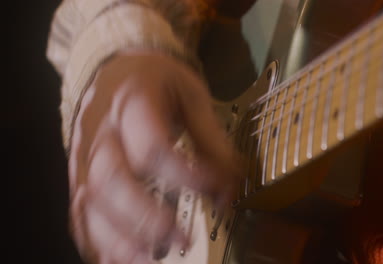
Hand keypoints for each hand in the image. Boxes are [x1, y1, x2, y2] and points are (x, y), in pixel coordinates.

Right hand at [68, 51, 239, 262]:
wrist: (115, 70)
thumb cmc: (154, 81)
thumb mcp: (190, 95)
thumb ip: (212, 139)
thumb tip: (232, 182)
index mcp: (132, 102)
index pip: (152, 146)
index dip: (184, 175)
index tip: (216, 191)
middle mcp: (102, 132)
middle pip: (111, 180)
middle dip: (145, 216)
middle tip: (180, 239)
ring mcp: (84, 156)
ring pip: (90, 202)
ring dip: (118, 238)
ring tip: (151, 259)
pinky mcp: (80, 175)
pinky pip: (79, 213)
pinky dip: (97, 241)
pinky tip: (119, 258)